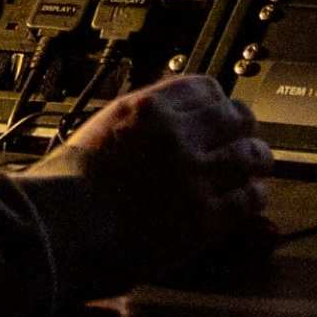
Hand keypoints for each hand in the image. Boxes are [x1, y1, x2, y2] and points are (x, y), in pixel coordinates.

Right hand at [57, 73, 275, 276]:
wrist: (57, 228)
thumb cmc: (64, 189)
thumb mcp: (100, 131)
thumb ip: (137, 122)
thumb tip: (160, 120)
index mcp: (147, 109)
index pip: (205, 88)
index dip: (218, 102)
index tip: (221, 112)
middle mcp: (176, 135)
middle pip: (236, 117)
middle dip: (243, 128)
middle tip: (245, 139)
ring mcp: (193, 175)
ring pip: (250, 155)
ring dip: (257, 160)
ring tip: (258, 166)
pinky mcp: (203, 216)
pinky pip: (248, 198)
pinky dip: (254, 196)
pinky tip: (251, 198)